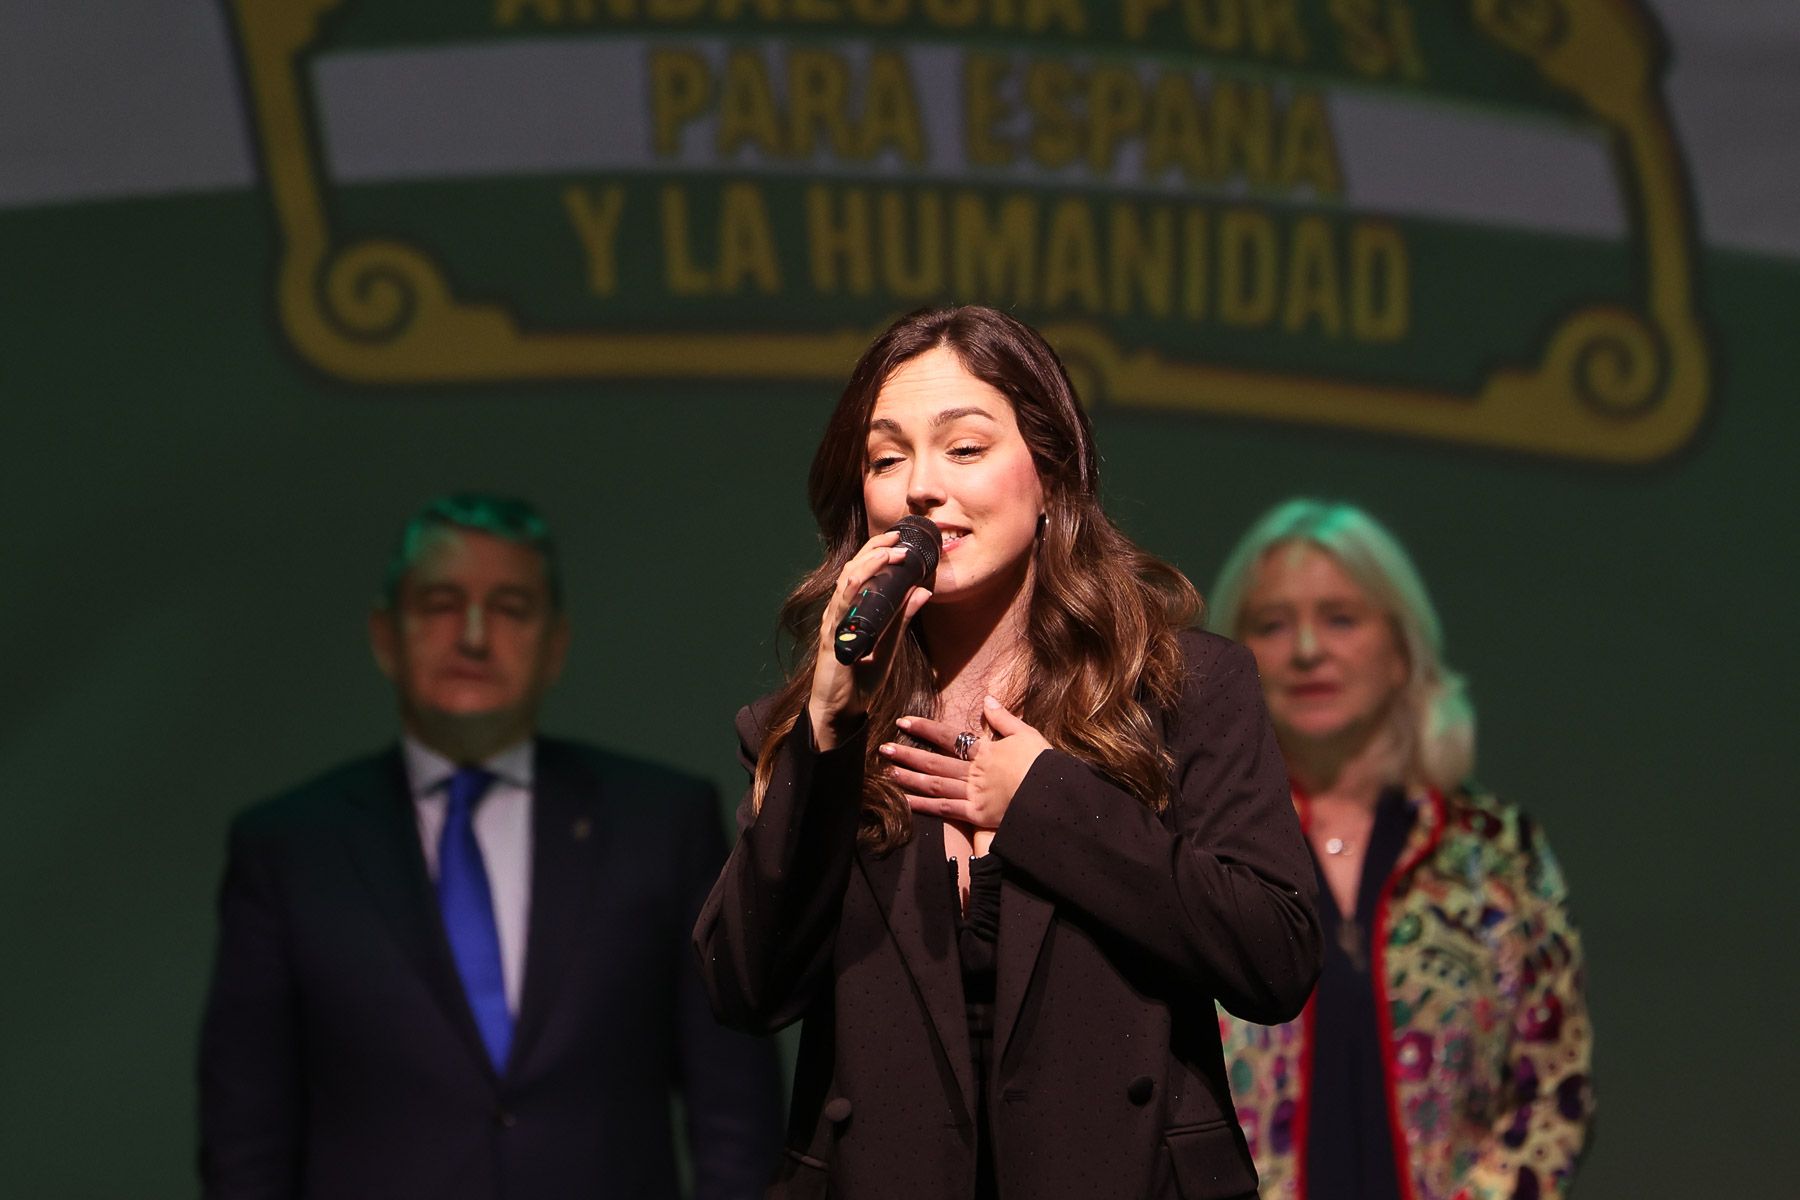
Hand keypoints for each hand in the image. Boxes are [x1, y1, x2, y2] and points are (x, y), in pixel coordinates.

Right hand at [807, 532, 931, 748]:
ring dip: (871, 560)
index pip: (862, 572)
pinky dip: (859, 584)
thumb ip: (903, 618)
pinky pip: (843, 603)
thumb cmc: (860, 680)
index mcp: (851, 610)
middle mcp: (839, 610)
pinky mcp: (832, 635)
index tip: (902, 539)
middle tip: (900, 535)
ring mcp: (833, 621)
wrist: (840, 711)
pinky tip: (874, 574)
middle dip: (876, 548)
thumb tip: (923, 591)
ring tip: (893, 549)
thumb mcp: (889, 646)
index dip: (880, 552)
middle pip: (854, 567)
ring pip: (847, 579)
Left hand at [883, 697, 1050, 831]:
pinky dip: (923, 807)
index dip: (924, 729)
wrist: (1056, 795)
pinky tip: (904, 803)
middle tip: (883, 748)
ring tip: (887, 773)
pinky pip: (945, 810)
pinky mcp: (977, 816)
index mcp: (985, 750)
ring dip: (909, 779)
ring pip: (934, 785)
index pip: (948, 736)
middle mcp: (973, 771)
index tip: (903, 722)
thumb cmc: (1045, 764)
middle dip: (908, 754)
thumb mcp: (1028, 734)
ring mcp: (973, 794)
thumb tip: (986, 699)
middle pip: (934, 761)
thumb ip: (1004, 718)